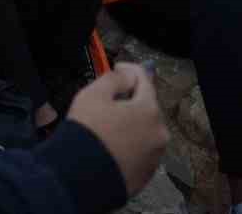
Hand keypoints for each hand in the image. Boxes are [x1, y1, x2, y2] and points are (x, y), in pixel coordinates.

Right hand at [65, 64, 167, 197]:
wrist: (82, 175)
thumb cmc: (87, 131)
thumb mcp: (93, 94)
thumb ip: (114, 78)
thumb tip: (127, 75)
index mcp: (149, 110)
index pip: (145, 80)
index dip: (129, 69)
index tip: (117, 67)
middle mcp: (159, 133)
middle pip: (146, 106)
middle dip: (130, 99)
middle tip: (107, 99)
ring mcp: (155, 155)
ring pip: (144, 129)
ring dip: (130, 122)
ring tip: (107, 124)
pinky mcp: (147, 172)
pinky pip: (141, 150)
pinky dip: (130, 143)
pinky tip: (111, 144)